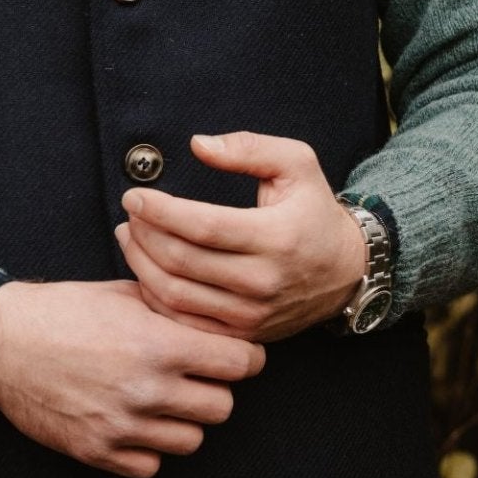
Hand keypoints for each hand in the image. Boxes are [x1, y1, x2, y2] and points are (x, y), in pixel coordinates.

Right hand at [0, 277, 265, 477]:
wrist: (1, 341)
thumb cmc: (63, 311)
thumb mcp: (124, 294)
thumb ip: (175, 311)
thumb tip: (220, 322)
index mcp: (158, 344)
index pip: (241, 363)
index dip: (243, 357)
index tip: (232, 355)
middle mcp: (147, 389)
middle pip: (223, 406)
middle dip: (213, 389)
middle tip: (194, 376)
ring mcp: (123, 425)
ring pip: (192, 440)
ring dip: (183, 421)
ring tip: (161, 400)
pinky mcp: (98, 451)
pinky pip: (151, 466)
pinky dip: (148, 449)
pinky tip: (133, 423)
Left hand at [114, 131, 366, 344]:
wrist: (347, 271)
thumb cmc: (314, 211)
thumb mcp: (297, 164)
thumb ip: (249, 148)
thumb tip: (198, 144)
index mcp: (276, 237)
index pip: (203, 226)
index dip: (160, 211)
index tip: (134, 196)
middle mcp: (263, 280)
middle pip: (182, 261)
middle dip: (144, 234)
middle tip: (130, 213)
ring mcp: (252, 313)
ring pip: (176, 295)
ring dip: (141, 264)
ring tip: (129, 236)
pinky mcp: (243, 333)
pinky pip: (184, 322)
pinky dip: (156, 297)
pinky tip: (146, 270)